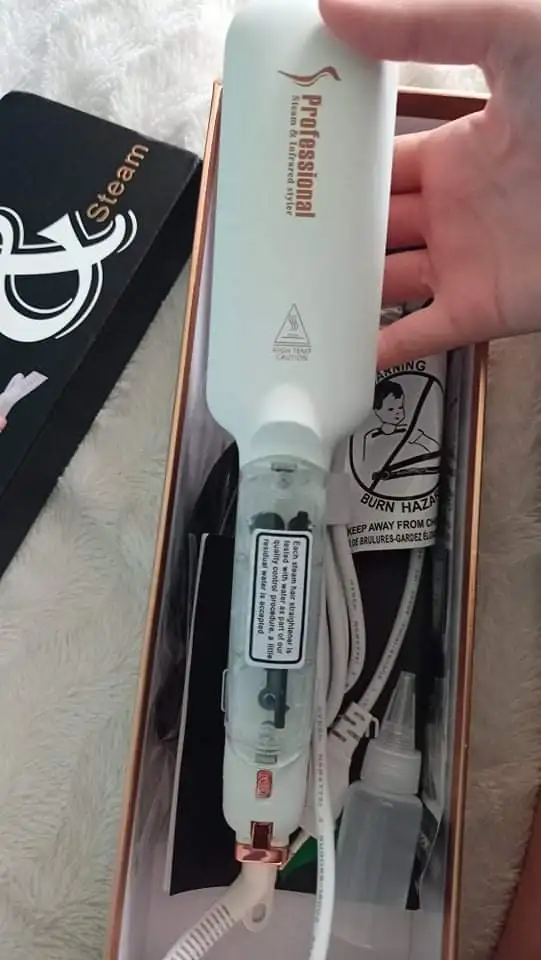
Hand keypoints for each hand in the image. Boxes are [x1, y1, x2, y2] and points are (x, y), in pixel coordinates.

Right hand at [320, 0, 540, 368]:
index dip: (336, 171)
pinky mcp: (481, 310)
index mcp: (459, 151)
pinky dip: (378, 347)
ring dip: (341, 291)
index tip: (289, 176)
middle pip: (375, 228)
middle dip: (328, 234)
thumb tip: (335, 7)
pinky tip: (337, 350)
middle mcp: (457, 210)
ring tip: (288, 296)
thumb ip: (426, 26)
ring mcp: (466, 262)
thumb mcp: (511, 40)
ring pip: (386, 282)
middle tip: (272, 241)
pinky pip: (418, 335)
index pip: (380, 165)